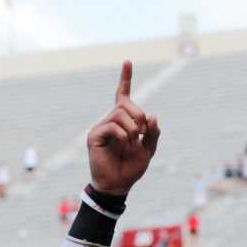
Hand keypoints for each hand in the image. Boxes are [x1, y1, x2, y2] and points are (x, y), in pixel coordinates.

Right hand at [87, 61, 160, 195]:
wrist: (118, 185)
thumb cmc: (131, 168)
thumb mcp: (148, 150)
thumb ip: (152, 134)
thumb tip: (152, 116)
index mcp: (123, 121)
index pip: (123, 95)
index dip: (126, 78)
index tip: (128, 61)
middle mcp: (111, 120)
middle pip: (125, 104)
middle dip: (139, 116)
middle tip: (141, 134)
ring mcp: (101, 127)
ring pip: (119, 114)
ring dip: (131, 129)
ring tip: (131, 143)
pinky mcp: (94, 136)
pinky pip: (111, 127)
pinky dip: (122, 135)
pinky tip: (123, 145)